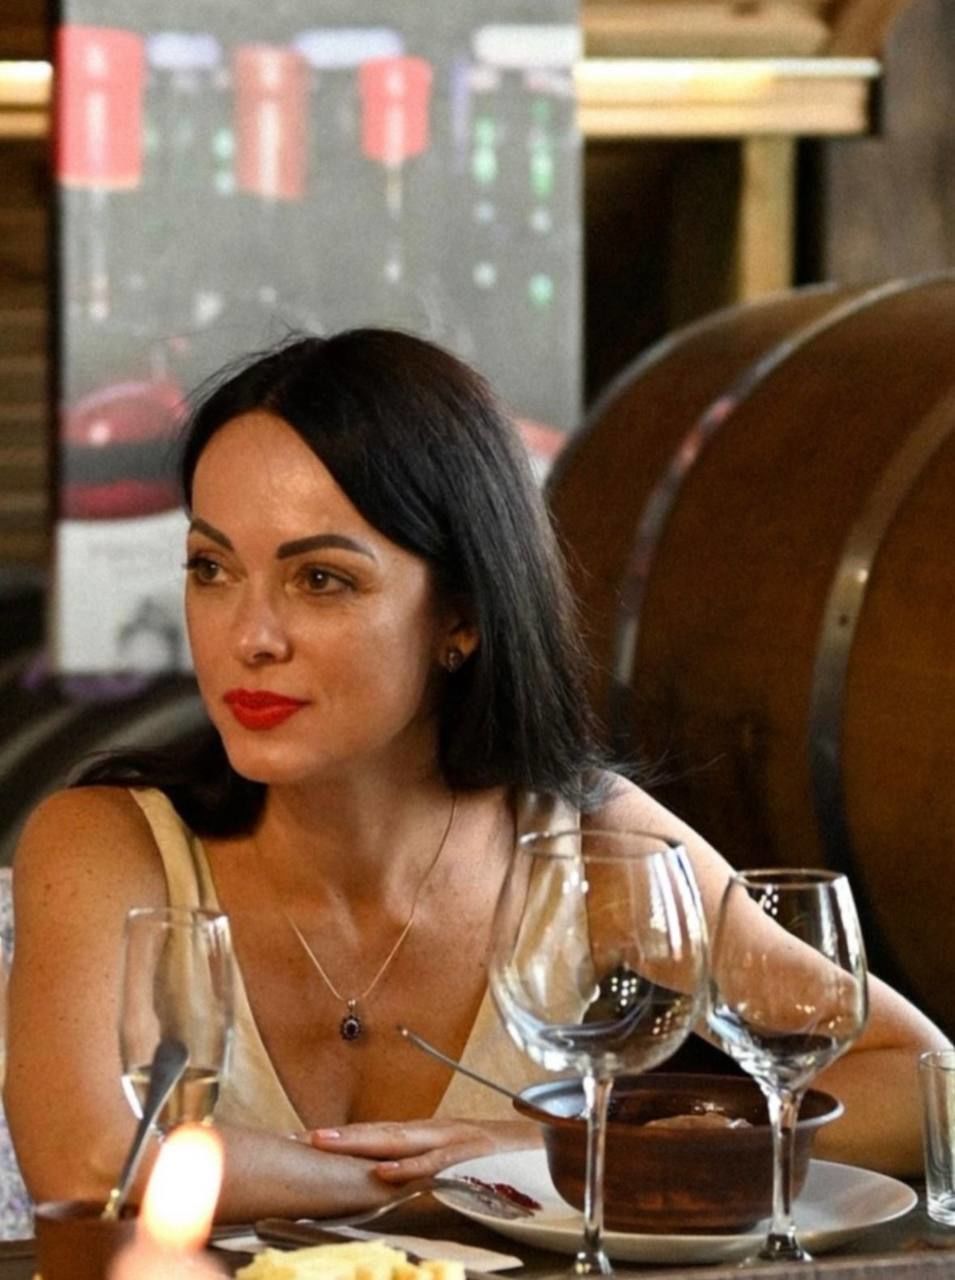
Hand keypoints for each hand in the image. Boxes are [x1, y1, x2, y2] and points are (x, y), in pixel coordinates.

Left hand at [305, 1118, 540, 1181]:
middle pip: (381, 1132)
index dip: (345, 1138)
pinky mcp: (474, 1157)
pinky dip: (409, 1168)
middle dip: (338, 1138)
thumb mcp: (469, 1163)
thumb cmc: (516, 1161)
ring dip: (359, 1143)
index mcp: (435, 1135)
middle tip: (297, 1140)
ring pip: (400, 1141)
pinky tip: (384, 1173)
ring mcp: (455, 1141)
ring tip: (323, 1146)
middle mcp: (440, 1132)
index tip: (306, 1142)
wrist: (562, 1145)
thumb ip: (437, 1168)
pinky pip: (436, 1163)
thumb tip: (402, 1182)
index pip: (382, 1134)